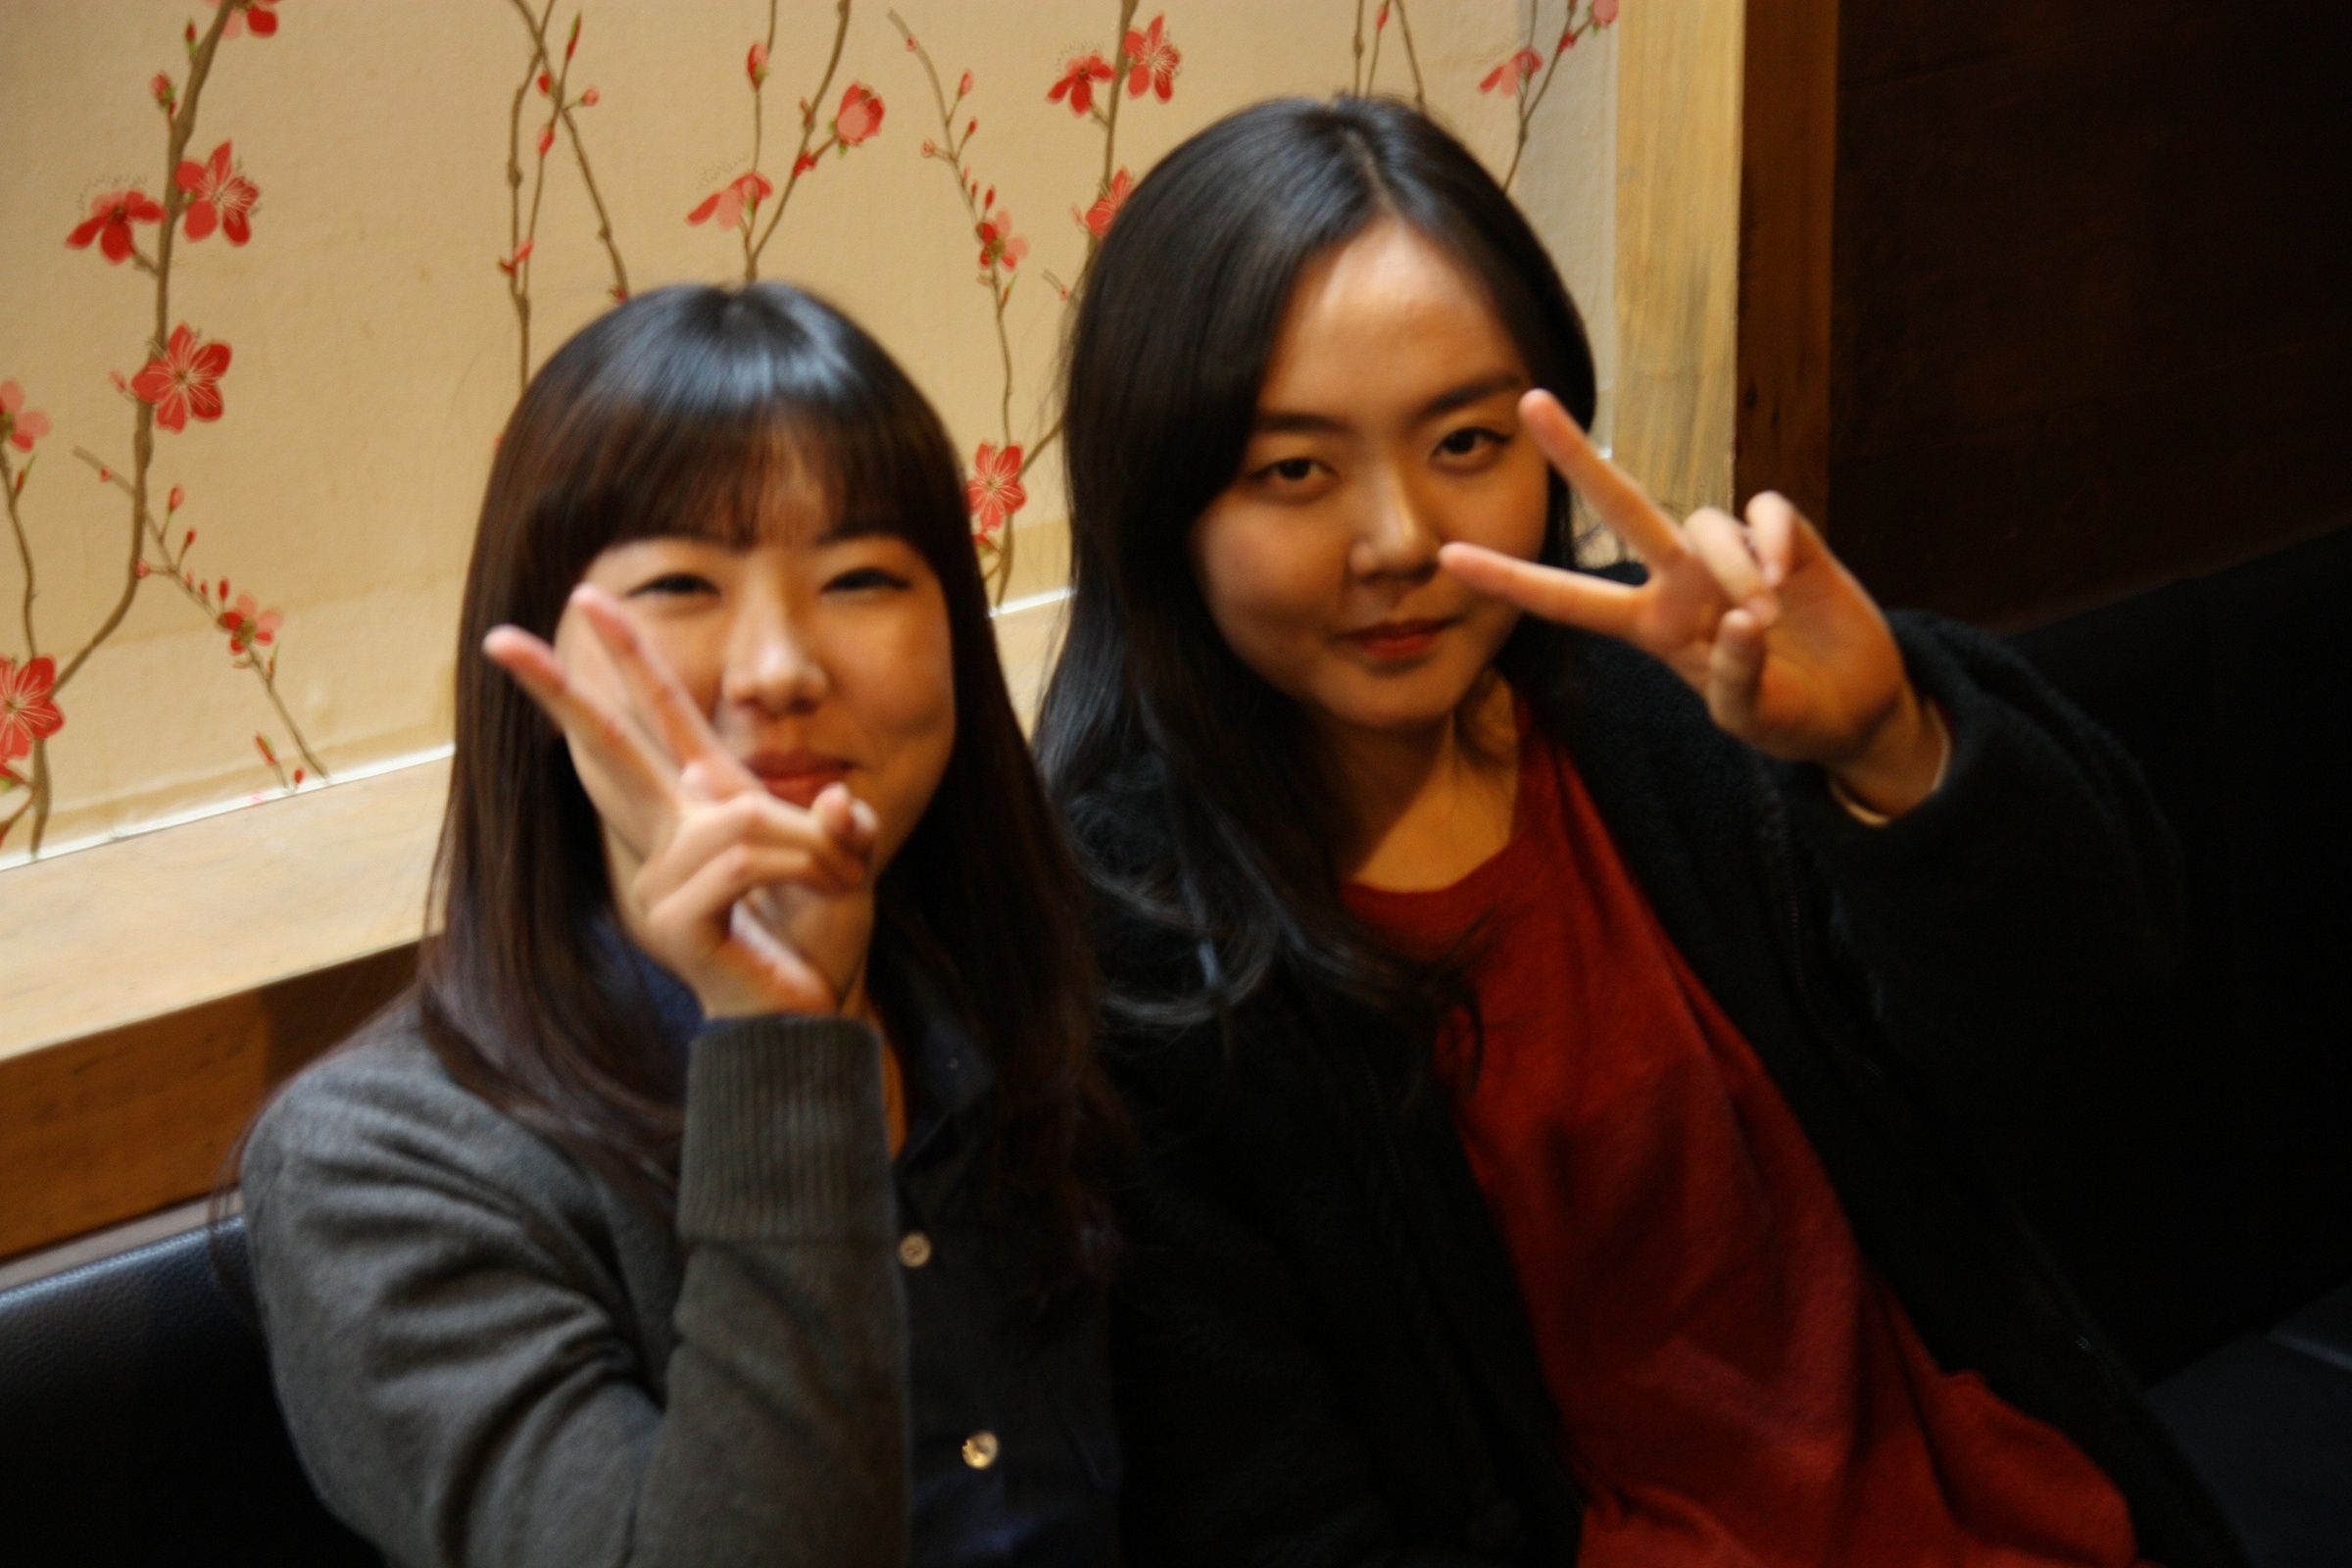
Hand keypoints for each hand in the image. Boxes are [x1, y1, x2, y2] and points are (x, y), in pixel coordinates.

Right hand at [484, 586, 878, 1016]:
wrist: (809, 1016)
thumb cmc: (817, 937)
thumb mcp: (844, 861)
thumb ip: (839, 823)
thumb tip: (832, 800)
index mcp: (702, 806)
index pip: (658, 719)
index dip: (629, 657)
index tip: (587, 598)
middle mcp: (669, 835)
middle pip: (609, 749)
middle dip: (560, 690)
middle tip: (496, 639)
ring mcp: (660, 880)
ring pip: (734, 815)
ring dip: (805, 841)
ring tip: (836, 873)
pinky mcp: (673, 918)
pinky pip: (740, 859)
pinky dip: (799, 865)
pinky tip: (821, 889)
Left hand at [1438, 390, 1944, 816]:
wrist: (1857, 708)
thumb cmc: (1789, 715)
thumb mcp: (1753, 719)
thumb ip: (1738, 680)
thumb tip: (1738, 621)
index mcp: (1651, 627)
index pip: (1569, 601)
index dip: (1511, 580)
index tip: (1448, 558)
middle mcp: (1679, 580)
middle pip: (1620, 506)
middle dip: (1576, 456)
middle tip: (1530, 402)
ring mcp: (1728, 554)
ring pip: (1701, 523)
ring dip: (1730, 569)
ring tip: (1763, 618)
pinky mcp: (1786, 538)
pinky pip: (1761, 511)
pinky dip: (1768, 536)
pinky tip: (1786, 575)